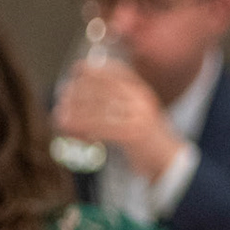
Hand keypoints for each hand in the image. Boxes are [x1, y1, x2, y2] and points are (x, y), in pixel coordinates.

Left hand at [54, 60, 181, 181]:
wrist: (169, 160)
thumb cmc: (147, 138)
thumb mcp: (139, 112)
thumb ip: (120, 100)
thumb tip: (83, 93)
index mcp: (143, 91)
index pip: (117, 72)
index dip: (94, 69)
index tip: (76, 69)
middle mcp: (142, 100)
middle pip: (103, 89)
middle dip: (79, 92)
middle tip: (62, 97)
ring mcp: (139, 117)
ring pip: (99, 110)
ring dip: (75, 114)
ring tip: (60, 118)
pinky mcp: (133, 135)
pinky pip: (100, 129)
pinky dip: (82, 129)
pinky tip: (71, 131)